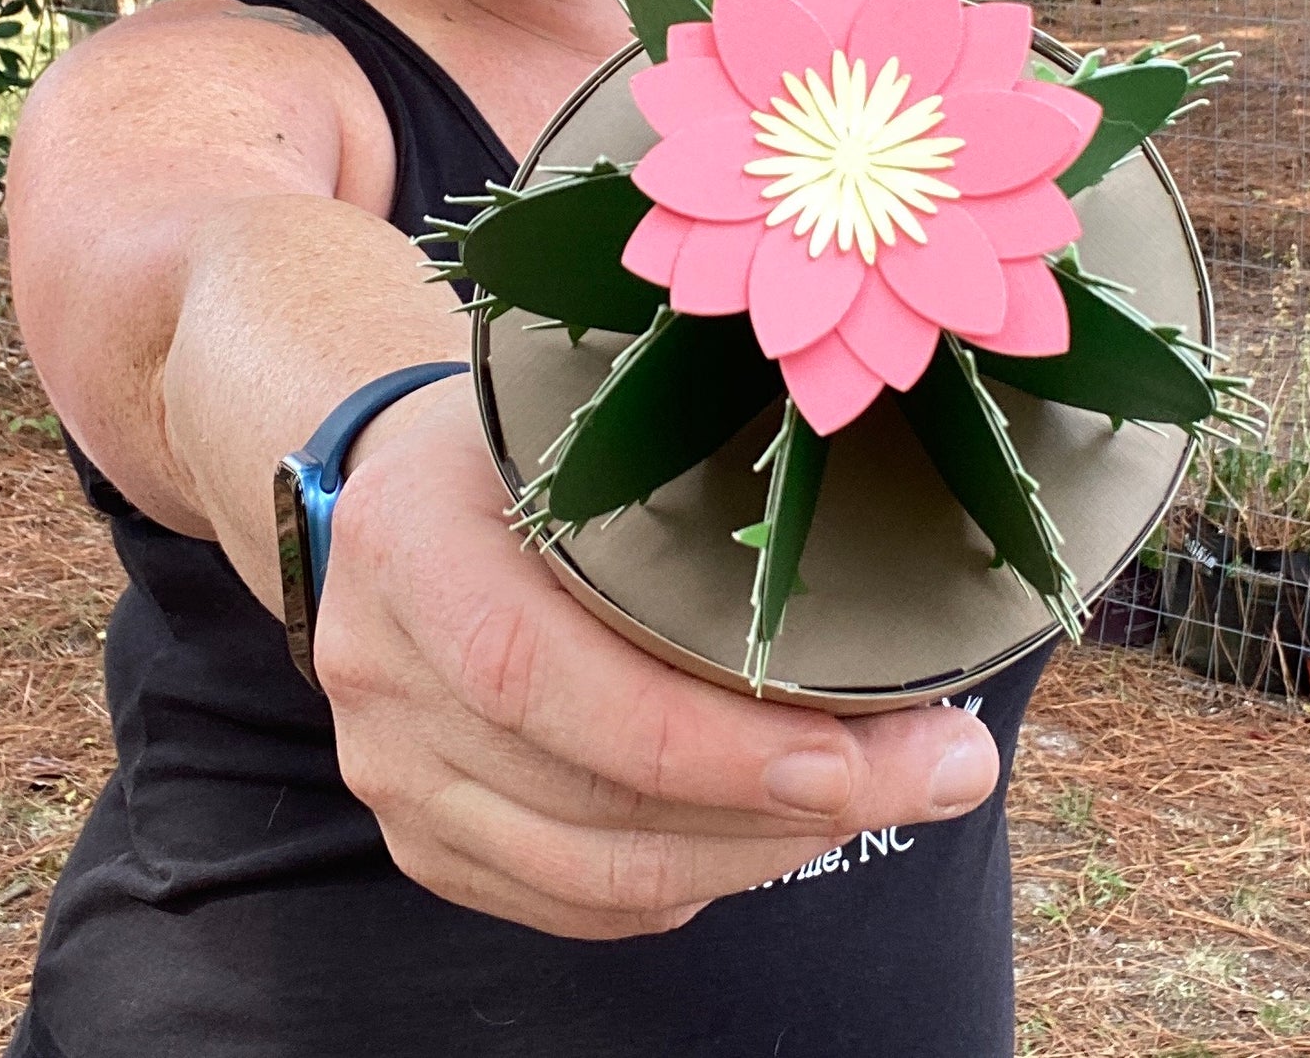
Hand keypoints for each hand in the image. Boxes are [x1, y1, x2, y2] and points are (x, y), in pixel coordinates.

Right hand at [316, 377, 998, 940]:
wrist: (406, 493)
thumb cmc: (525, 438)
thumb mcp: (576, 405)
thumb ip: (683, 459)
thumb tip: (889, 517)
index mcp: (406, 537)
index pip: (535, 672)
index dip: (696, 738)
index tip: (847, 750)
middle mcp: (377, 664)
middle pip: (583, 792)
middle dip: (778, 807)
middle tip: (931, 770)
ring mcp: (390, 765)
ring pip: (589, 873)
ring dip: (756, 854)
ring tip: (881, 794)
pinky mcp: (424, 835)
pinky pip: (572, 904)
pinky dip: (693, 881)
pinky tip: (776, 828)